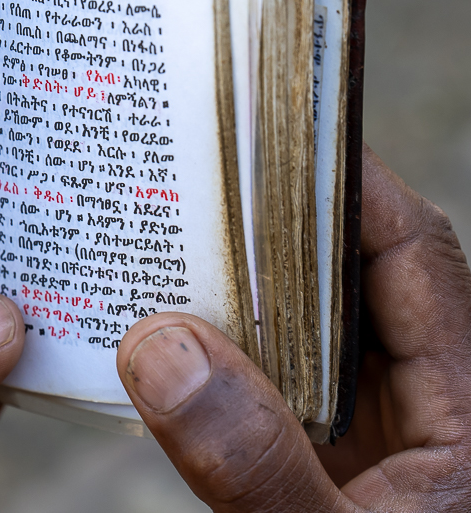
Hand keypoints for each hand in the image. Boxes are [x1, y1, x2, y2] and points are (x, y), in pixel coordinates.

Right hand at [117, 145, 470, 510]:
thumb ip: (255, 463)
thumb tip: (157, 349)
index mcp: (469, 401)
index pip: (413, 247)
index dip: (344, 180)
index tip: (265, 134)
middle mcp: (430, 393)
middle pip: (356, 270)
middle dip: (275, 225)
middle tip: (194, 180)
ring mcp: (382, 422)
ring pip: (314, 322)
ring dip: (246, 289)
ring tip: (170, 246)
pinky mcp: (340, 450)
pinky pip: (284, 373)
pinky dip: (231, 350)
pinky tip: (177, 340)